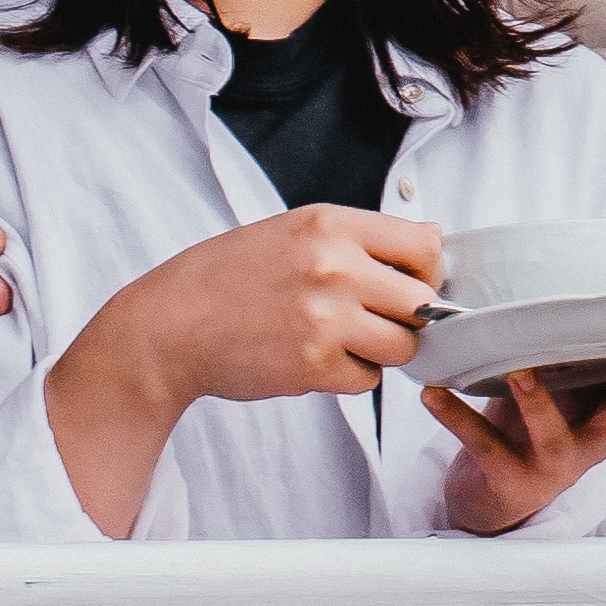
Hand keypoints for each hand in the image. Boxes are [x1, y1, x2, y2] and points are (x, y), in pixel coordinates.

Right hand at [43, 204, 443, 528]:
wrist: (169, 324)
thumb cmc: (230, 276)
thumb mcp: (292, 231)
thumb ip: (361, 237)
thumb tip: (435, 237)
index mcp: (329, 225)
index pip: (424, 247)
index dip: (428, 272)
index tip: (412, 283)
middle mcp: (333, 267)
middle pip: (422, 303)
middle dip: (407, 317)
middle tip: (374, 319)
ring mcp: (325, 318)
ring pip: (401, 346)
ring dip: (380, 350)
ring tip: (342, 340)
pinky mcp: (313, 366)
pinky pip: (367, 381)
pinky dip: (349, 377)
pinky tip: (315, 359)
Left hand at [431, 317, 605, 534]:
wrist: (502, 490)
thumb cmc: (547, 415)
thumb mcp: (577, 381)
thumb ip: (588, 340)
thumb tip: (586, 256)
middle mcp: (597, 439)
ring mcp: (554, 461)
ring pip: (553, 433)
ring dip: (537, 401)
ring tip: (519, 370)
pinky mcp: (509, 475)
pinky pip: (481, 444)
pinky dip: (454, 418)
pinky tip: (430, 394)